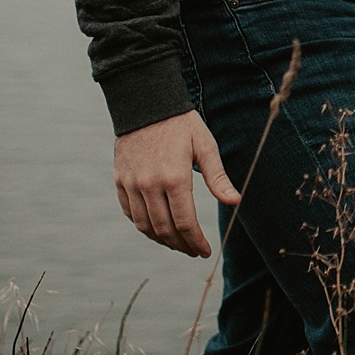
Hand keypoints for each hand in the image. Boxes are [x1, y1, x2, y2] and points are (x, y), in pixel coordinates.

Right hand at [114, 110, 240, 257]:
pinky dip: (143, 225)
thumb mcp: (205, 146)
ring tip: (177, 243)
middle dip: (181, 245)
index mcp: (175, 178)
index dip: (196, 242)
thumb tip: (235, 202)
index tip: (205, 251)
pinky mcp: (119, 180)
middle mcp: (149, 185)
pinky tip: (156, 227)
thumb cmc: (181, 124)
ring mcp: (131, 184)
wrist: (146, 103)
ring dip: (162, 240)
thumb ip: (217, 178)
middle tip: (193, 250)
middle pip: (165, 230)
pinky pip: (129, 213)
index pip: (186, 223)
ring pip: (144, 226)